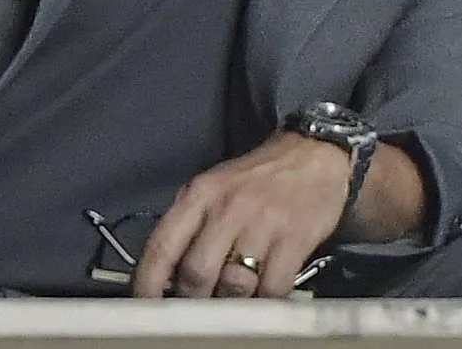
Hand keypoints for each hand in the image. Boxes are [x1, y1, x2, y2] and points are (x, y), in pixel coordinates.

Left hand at [134, 132, 350, 298]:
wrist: (315, 154)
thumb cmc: (257, 178)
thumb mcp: (214, 187)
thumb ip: (190, 225)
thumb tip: (166, 276)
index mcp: (200, 194)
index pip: (161, 247)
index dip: (147, 285)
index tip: (146, 307)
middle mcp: (228, 208)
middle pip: (196, 274)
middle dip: (193, 300)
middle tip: (199, 307)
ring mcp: (263, 224)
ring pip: (234, 286)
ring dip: (231, 303)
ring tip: (233, 301)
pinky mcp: (295, 239)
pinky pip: (272, 288)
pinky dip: (265, 301)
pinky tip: (264, 293)